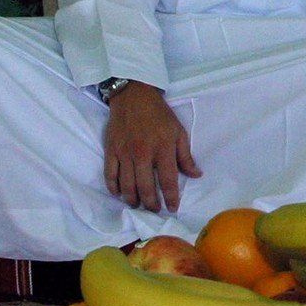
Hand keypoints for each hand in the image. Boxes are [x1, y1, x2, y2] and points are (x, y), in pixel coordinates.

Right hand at [103, 82, 201, 210]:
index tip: (173, 208)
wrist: (133, 96)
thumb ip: (186, 155)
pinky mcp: (111, 150)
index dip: (171, 197)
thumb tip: (196, 175)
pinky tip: (119, 193)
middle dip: (151, 204)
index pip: (168, 180)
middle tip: (154, 210)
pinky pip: (110, 175)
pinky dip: (113, 187)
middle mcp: (143, 153)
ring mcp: (124, 153)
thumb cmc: (159, 114)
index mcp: (163, 148)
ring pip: (127, 185)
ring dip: (132, 199)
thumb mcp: (179, 131)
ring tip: (138, 205)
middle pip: (146, 187)